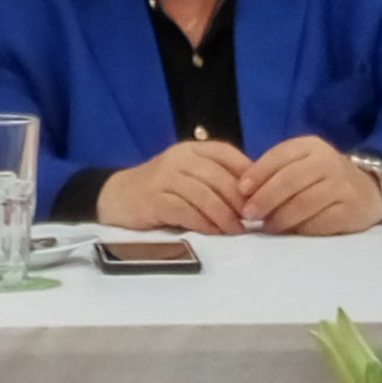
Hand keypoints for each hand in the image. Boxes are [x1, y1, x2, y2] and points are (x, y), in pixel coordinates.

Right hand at [96, 140, 252, 234]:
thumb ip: (215, 179)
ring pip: (204, 194)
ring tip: (237, 230)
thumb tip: (255, 195)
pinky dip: (203, 223)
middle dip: (239, 200)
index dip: (248, 174)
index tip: (262, 195)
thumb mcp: (189, 175)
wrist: (118, 197)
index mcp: (192, 149)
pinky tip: (214, 233)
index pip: (226, 154)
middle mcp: (178, 158)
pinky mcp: (153, 199)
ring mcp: (164, 177)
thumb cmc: (161, 189)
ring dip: (224, 215)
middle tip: (253, 219)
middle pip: (218, 176)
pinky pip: (185, 211)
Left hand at [238, 135, 381, 237]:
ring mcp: (341, 185)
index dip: (257, 173)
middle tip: (248, 214)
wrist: (368, 189)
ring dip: (279, 217)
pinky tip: (290, 232)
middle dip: (265, 198)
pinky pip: (319, 222)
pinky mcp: (350, 210)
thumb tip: (243, 192)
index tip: (241, 190)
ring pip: (303, 202)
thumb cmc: (323, 177)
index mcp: (311, 146)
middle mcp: (328, 161)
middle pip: (289, 179)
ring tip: (266, 226)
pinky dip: (300, 228)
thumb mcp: (301, 164)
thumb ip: (275, 172)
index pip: (279, 155)